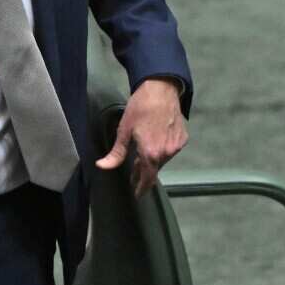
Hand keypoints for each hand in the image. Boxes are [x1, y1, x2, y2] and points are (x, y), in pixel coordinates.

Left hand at [95, 78, 187, 196]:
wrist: (161, 89)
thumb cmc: (140, 108)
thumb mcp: (123, 130)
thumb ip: (116, 153)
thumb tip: (102, 166)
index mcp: (151, 153)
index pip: (147, 178)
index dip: (141, 188)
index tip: (137, 195)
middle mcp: (167, 152)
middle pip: (154, 169)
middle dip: (144, 173)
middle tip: (134, 174)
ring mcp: (177, 146)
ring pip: (163, 160)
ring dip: (153, 161)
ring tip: (141, 157)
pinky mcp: (183, 138)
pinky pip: (171, 150)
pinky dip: (162, 151)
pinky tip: (154, 144)